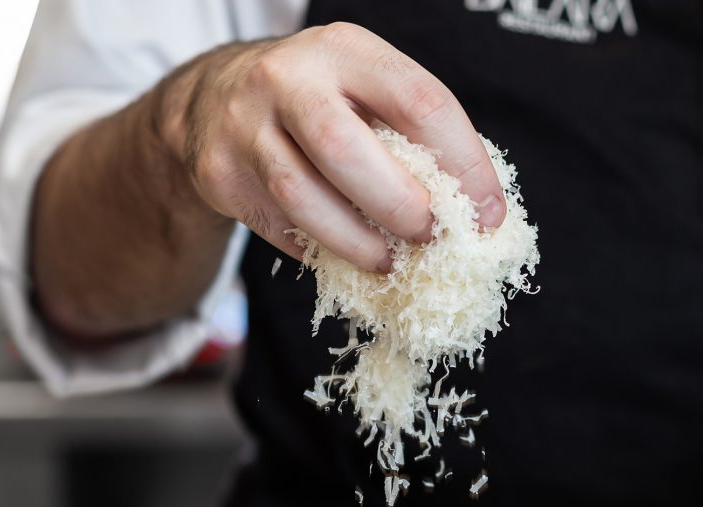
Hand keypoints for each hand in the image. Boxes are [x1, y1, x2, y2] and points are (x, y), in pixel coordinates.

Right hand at [162, 23, 505, 271]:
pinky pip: (281, 226)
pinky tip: (346, 253)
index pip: (419, 101)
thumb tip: (479, 214)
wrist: (215, 102)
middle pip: (346, 150)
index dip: (464, 163)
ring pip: (305, 200)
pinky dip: (323, 249)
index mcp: (345, 49)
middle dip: (400, 206)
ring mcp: (245, 126)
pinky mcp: (220, 175)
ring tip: (391, 262)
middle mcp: (287, 79)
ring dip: (360, 243)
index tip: (488, 213)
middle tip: (431, 236)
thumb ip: (416, 137)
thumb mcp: (365, 92)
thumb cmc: (320, 103)